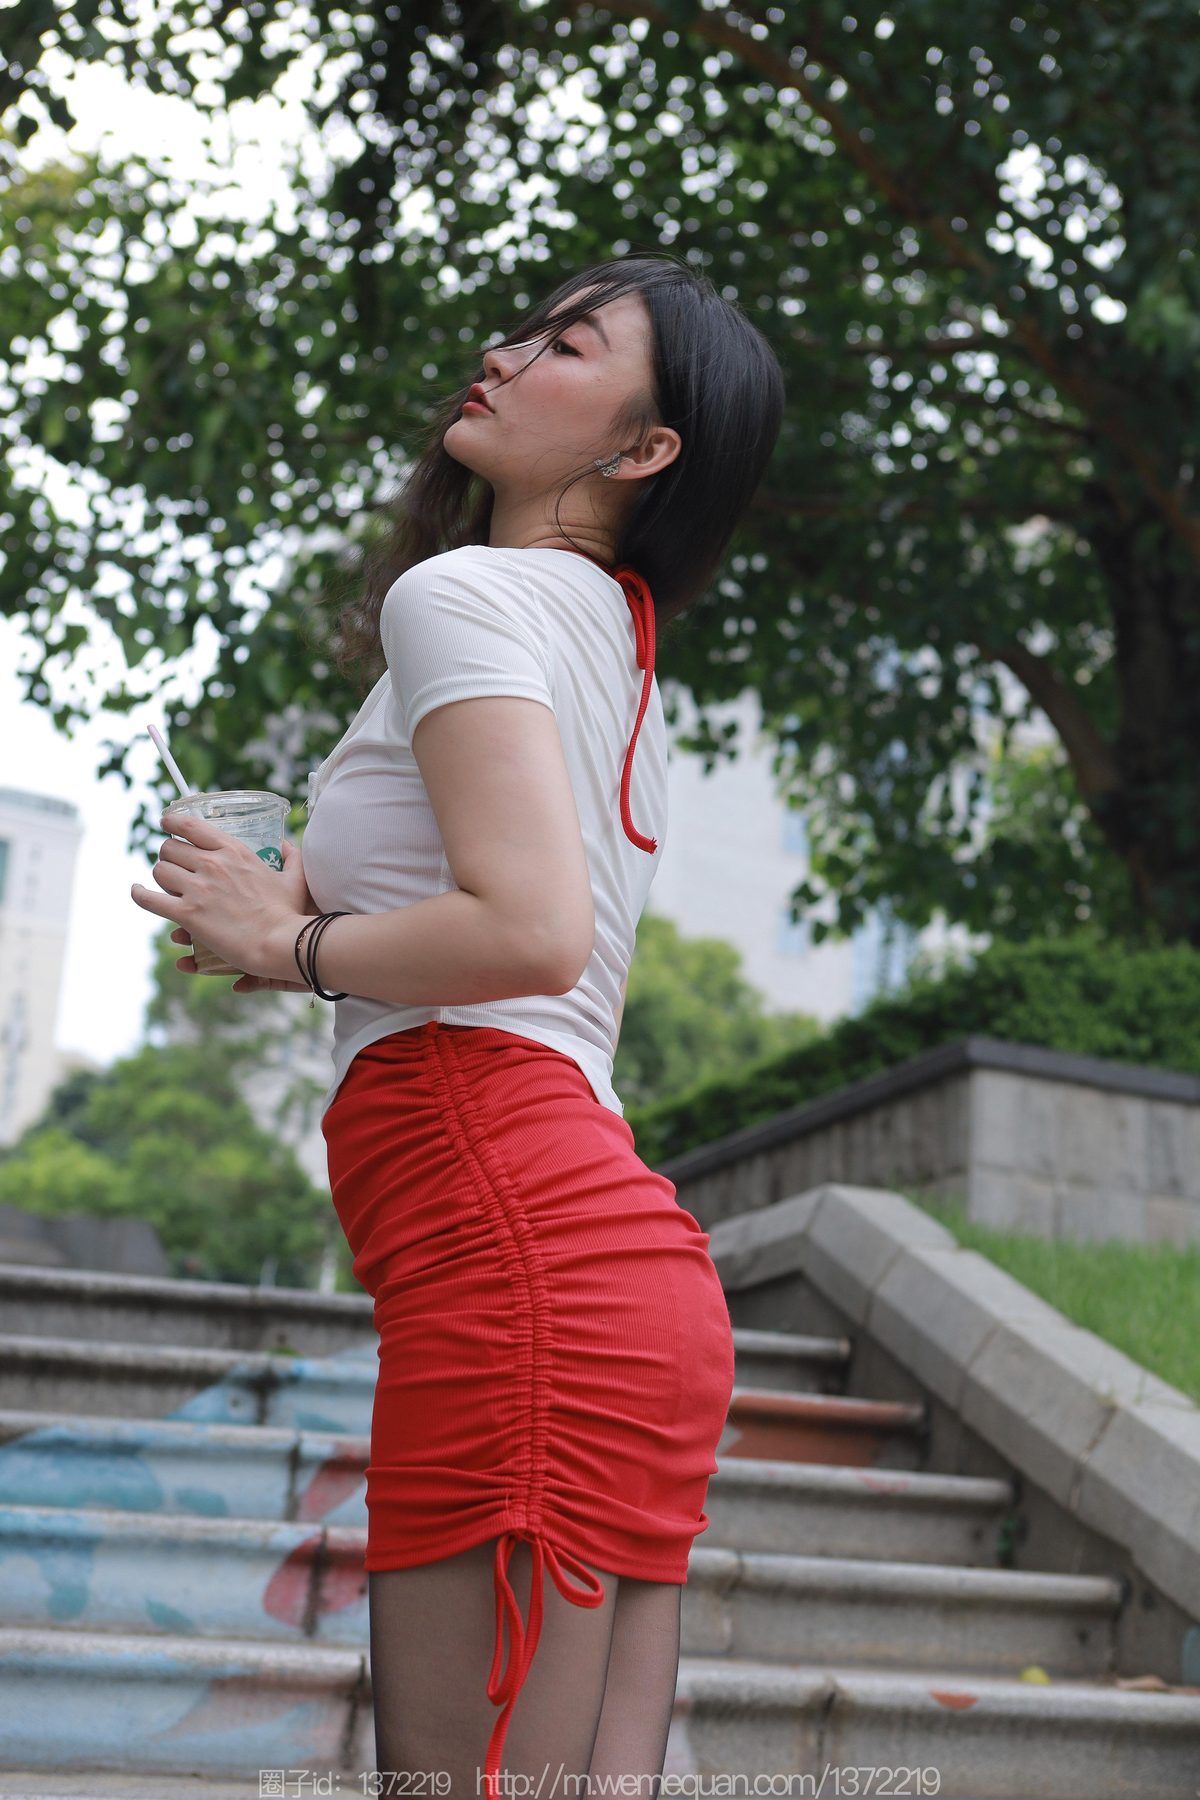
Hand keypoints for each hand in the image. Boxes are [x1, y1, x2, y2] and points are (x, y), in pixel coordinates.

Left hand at [132, 809, 309, 982]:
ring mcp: (198, 889)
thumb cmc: (289, 913)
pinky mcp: (188, 914)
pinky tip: (137, 891)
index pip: (191, 826)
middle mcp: (212, 864)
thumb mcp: (295, 878)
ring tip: (167, 884)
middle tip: (175, 866)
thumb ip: (293, 858)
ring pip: (159, 871)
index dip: (172, 823)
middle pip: (170, 848)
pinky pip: (149, 899)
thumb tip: (288, 844)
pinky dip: (139, 894)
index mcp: (234, 851)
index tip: (166, 824)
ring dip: (160, 877)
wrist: (280, 942)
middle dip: (169, 856)